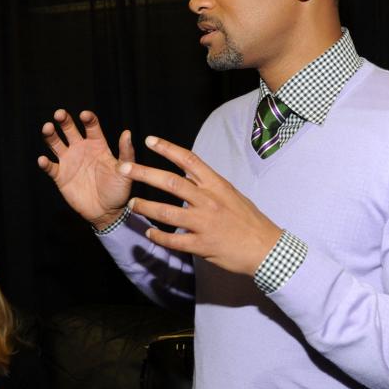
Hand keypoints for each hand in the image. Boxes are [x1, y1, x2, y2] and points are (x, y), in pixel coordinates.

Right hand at [38, 109, 134, 229]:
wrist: (107, 211)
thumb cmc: (118, 190)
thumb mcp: (124, 171)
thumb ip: (126, 152)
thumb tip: (127, 133)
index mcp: (97, 144)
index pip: (91, 126)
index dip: (87, 119)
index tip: (84, 115)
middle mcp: (81, 149)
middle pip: (69, 130)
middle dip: (64, 120)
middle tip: (59, 114)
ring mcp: (69, 162)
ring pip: (56, 143)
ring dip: (50, 135)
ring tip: (47, 128)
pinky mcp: (60, 176)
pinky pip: (50, 167)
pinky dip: (45, 163)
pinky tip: (43, 160)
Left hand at [121, 135, 282, 275]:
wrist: (266, 248)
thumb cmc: (248, 219)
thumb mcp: (230, 194)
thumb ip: (207, 184)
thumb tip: (187, 172)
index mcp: (216, 185)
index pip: (189, 160)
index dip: (167, 148)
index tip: (149, 140)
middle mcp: (208, 201)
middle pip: (170, 183)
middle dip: (144, 173)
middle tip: (123, 167)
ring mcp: (205, 223)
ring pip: (167, 212)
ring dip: (145, 207)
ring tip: (131, 204)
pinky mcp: (202, 245)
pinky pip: (174, 240)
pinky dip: (158, 237)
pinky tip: (148, 233)